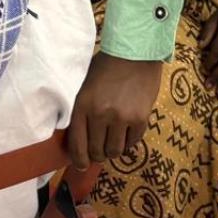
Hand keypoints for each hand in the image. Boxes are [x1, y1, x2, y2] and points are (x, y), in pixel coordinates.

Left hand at [67, 52, 162, 168]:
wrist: (135, 52)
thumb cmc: (106, 67)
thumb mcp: (85, 85)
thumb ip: (82, 110)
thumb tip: (80, 138)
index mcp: (82, 105)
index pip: (77, 144)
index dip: (78, 159)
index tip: (81, 164)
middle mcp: (100, 114)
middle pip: (96, 151)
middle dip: (97, 155)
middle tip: (99, 151)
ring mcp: (121, 118)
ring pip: (114, 151)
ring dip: (112, 150)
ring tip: (112, 141)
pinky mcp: (140, 119)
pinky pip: (131, 142)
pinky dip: (127, 141)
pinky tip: (126, 131)